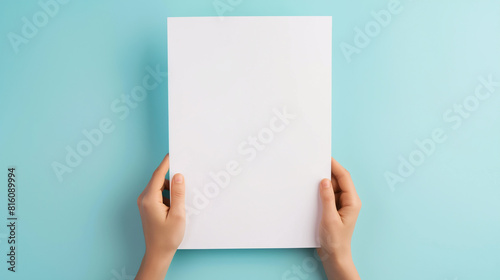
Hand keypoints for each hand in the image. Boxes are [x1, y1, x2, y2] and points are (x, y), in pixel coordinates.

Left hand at [135, 154, 185, 279]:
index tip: (173, 153)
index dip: (166, 163)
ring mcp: (145, 203)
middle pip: (159, 179)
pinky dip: (169, 194)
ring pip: (160, 187)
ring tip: (183, 197)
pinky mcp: (148, 207)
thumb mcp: (178, 214)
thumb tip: (179, 176)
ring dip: (172, 188)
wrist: (158, 253)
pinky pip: (159, 194)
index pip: (158, 174)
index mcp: (149, 199)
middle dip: (172, 176)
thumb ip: (179, 194)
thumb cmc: (167, 237)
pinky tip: (177, 203)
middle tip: (186, 174)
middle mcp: (144, 198)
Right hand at [317, 157, 361, 279]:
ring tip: (310, 177)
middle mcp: (348, 201)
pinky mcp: (334, 209)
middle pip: (338, 180)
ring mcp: (341, 205)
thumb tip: (324, 180)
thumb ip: (327, 198)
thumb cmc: (335, 240)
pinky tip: (311, 190)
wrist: (334, 256)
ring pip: (332, 187)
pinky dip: (320, 191)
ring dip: (323, 183)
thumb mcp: (329, 218)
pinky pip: (328, 195)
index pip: (344, 178)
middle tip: (314, 165)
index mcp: (352, 201)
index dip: (335, 166)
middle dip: (327, 172)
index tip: (325, 157)